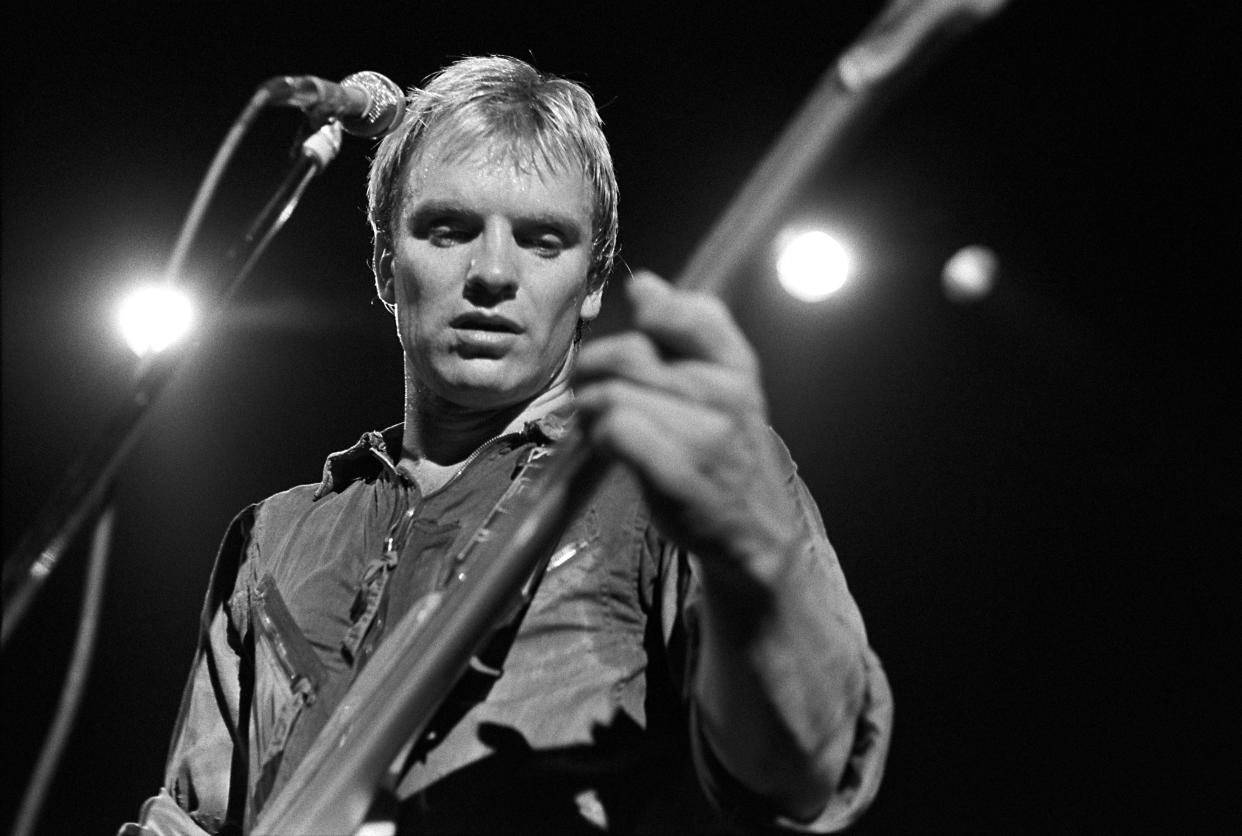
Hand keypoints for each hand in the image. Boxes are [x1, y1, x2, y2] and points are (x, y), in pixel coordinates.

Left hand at [573, 271, 800, 584]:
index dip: (653, 315)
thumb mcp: (721, 388)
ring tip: (597, 425)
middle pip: (630, 354)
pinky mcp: (680, 474)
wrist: (757, 535)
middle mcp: (728, 395)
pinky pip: (617, 430)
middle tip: (590, 391)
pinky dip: (599, 436)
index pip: (695, 312)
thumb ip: (684, 334)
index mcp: (738, 367)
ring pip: (614, 394)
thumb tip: (644, 282)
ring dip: (590, 409)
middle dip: (594, 370)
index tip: (637, 342)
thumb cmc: (725, 457)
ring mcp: (707, 437)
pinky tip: (606, 448)